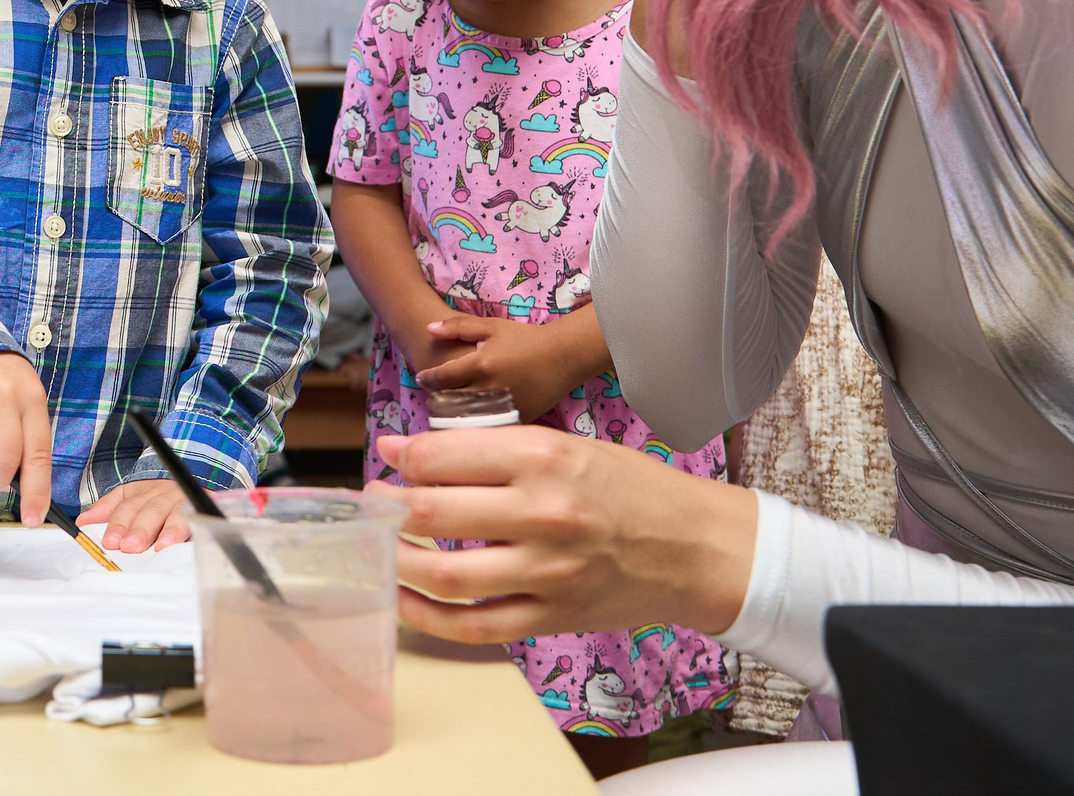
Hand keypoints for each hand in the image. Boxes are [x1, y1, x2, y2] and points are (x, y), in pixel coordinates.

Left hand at [78, 478, 190, 552]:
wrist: (194, 478)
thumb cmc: (157, 498)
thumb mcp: (131, 497)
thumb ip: (108, 509)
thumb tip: (83, 521)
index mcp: (142, 491)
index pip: (127, 507)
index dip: (118, 524)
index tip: (110, 541)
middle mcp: (163, 494)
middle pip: (150, 511)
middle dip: (139, 530)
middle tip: (130, 547)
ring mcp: (184, 500)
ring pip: (175, 514)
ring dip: (167, 531)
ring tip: (159, 547)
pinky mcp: (203, 507)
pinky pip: (197, 519)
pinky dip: (189, 531)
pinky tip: (184, 542)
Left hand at [366, 426, 756, 642]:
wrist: (698, 549)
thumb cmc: (631, 489)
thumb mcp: (568, 446)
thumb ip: (491, 449)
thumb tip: (408, 451)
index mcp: (544, 459)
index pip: (442, 458)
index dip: (401, 458)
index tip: (388, 458)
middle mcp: (542, 514)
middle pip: (433, 513)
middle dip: (388, 506)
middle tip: (375, 501)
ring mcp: (546, 572)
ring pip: (444, 576)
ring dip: (397, 561)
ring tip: (383, 546)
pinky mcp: (551, 617)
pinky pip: (473, 627)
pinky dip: (427, 618)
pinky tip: (404, 599)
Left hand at [414, 312, 600, 414]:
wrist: (562, 357)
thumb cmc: (525, 339)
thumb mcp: (491, 326)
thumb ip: (458, 326)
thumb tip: (428, 327)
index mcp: (481, 365)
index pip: (442, 378)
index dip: (428, 379)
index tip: (422, 379)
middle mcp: (489, 389)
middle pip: (450, 402)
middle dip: (438, 400)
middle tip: (432, 396)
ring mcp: (503, 408)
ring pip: (467, 420)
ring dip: (454, 416)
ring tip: (447, 410)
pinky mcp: (516, 420)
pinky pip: (489, 427)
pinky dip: (477, 425)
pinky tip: (471, 421)